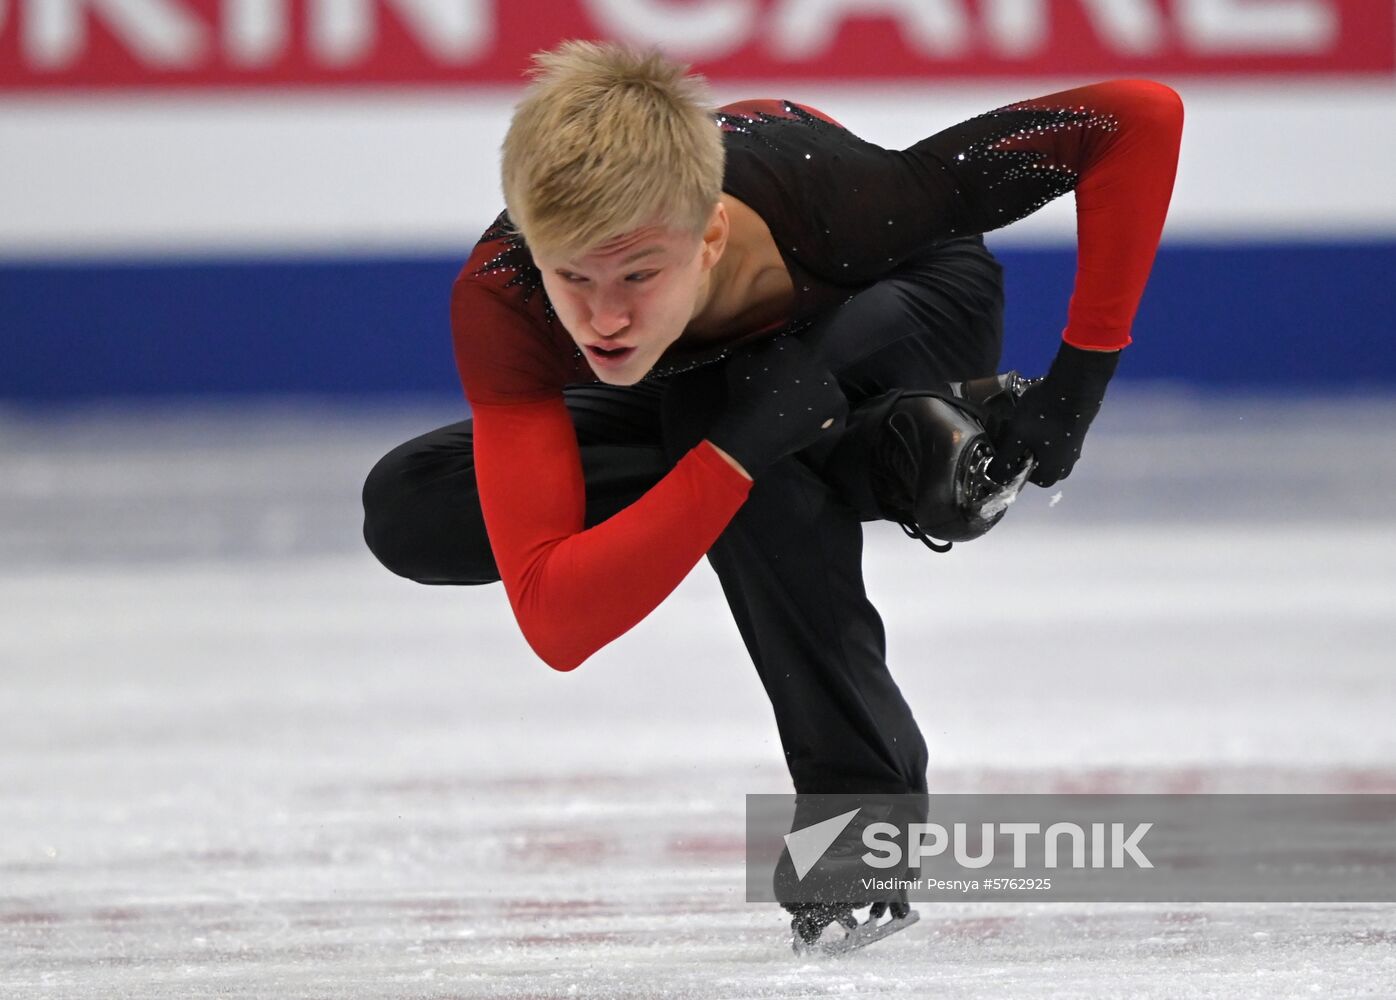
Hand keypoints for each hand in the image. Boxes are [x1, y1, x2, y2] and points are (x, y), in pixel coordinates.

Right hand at [705, 336, 846, 478]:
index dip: (785, 362)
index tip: (778, 373)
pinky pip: (833, 407)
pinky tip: (810, 420)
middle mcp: (816, 359)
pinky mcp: (838, 405)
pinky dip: (824, 413)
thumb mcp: (739, 362)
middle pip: (811, 364)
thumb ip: (755, 349)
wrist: (755, 430)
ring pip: (824, 385)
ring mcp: (830, 383)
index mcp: (791, 345)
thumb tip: (762, 347)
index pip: (792, 348)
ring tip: (799, 409)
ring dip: (815, 393)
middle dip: (802, 375)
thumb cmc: (743, 395)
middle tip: (789, 392)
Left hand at [986, 342, 1119, 487]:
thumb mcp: (1016, 437)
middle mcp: (1063, 470)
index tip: (1003, 440)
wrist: (1075, 385)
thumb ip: (1004, 461)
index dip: (1006, 459)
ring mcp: (1071, 453)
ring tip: (1022, 420)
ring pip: (1039, 450)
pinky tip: (1036, 416)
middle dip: (1017, 448)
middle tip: (1012, 429)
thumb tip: (996, 479)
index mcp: (1049, 476)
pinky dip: (1040, 432)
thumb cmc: (1044, 415)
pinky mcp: (1074, 437)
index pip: (1017, 476)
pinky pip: (1050, 441)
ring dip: (1027, 438)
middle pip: (1028, 463)